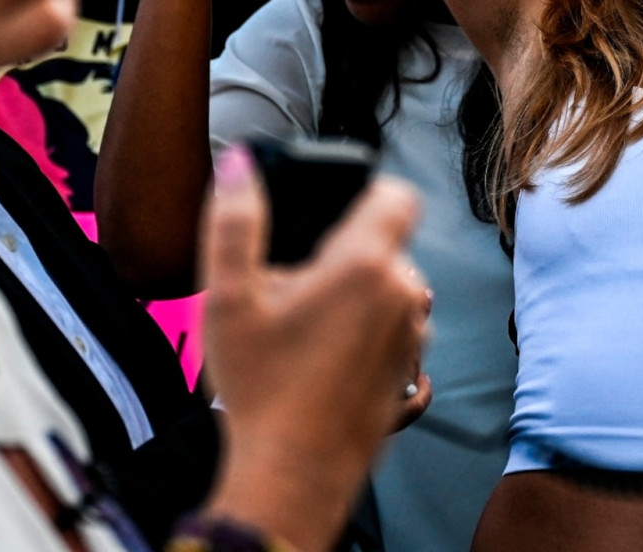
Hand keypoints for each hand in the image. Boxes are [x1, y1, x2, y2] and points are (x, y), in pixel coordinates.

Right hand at [200, 149, 431, 551]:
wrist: (290, 477)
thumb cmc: (261, 390)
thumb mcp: (228, 299)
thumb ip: (235, 221)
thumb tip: (240, 164)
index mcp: (366, 265)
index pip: (397, 195)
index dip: (368, 192)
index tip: (334, 214)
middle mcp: (404, 296)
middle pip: (387, 247)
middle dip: (346, 257)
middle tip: (297, 290)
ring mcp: (414, 340)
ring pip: (392, 293)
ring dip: (359, 300)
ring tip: (307, 332)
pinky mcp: (411, 376)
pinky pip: (396, 336)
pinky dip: (368, 339)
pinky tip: (326, 362)